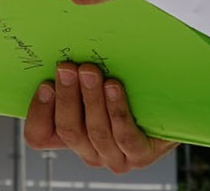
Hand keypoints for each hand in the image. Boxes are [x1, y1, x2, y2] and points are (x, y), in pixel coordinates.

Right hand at [24, 61, 177, 172]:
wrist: (170, 109)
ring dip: (90, 98)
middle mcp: (90, 152)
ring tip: (90, 71)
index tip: (46, 83)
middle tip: (67, 68)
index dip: (39, 112)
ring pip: (95, 131)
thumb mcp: (94, 87)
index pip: (39, 136)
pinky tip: (114, 87)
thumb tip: (57, 52)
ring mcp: (115, 157)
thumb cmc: (128, 95)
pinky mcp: (140, 155)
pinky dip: (117, 110)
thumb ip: (74, 80)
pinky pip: (124, 135)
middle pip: (69, 130)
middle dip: (66, 96)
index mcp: (73, 137)